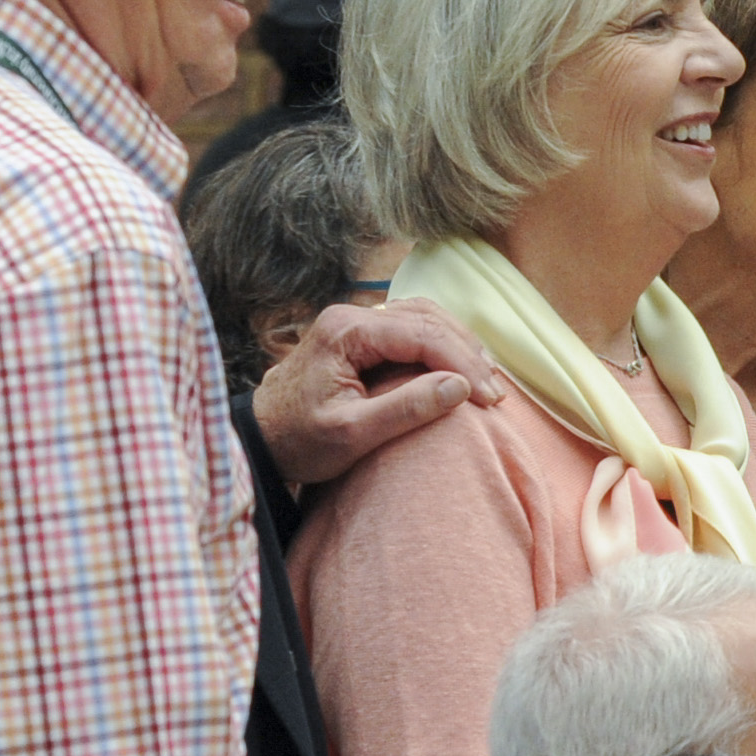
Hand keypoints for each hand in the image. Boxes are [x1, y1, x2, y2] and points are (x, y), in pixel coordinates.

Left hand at [250, 299, 503, 488]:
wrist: (261, 439)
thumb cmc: (300, 440)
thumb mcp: (352, 433)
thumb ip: (405, 408)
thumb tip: (459, 387)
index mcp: (345, 331)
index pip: (420, 334)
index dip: (461, 363)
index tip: (489, 398)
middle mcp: (350, 315)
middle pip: (427, 318)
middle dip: (467, 354)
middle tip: (494, 394)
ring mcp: (355, 321)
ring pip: (424, 317)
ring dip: (458, 345)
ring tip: (485, 379)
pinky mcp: (360, 335)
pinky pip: (411, 327)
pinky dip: (441, 344)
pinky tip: (459, 368)